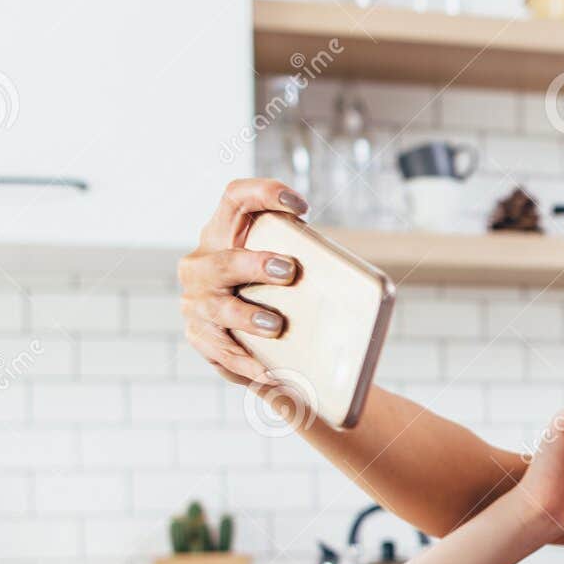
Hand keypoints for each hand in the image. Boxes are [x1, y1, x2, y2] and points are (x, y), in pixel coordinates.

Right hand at [178, 178, 309, 387]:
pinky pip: (223, 351)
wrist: (254, 344)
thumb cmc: (276, 297)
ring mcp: (197, 301)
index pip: (235, 198)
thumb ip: (305, 262)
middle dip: (254, 263)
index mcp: (224, 234)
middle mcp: (202, 264)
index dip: (262, 193)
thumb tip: (366, 283)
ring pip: (218, 306)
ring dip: (247, 315)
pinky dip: (248, 362)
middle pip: (223, 258)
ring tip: (275, 325)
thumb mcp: (283, 272)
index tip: (300, 205)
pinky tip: (269, 371)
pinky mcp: (200, 337)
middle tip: (288, 270)